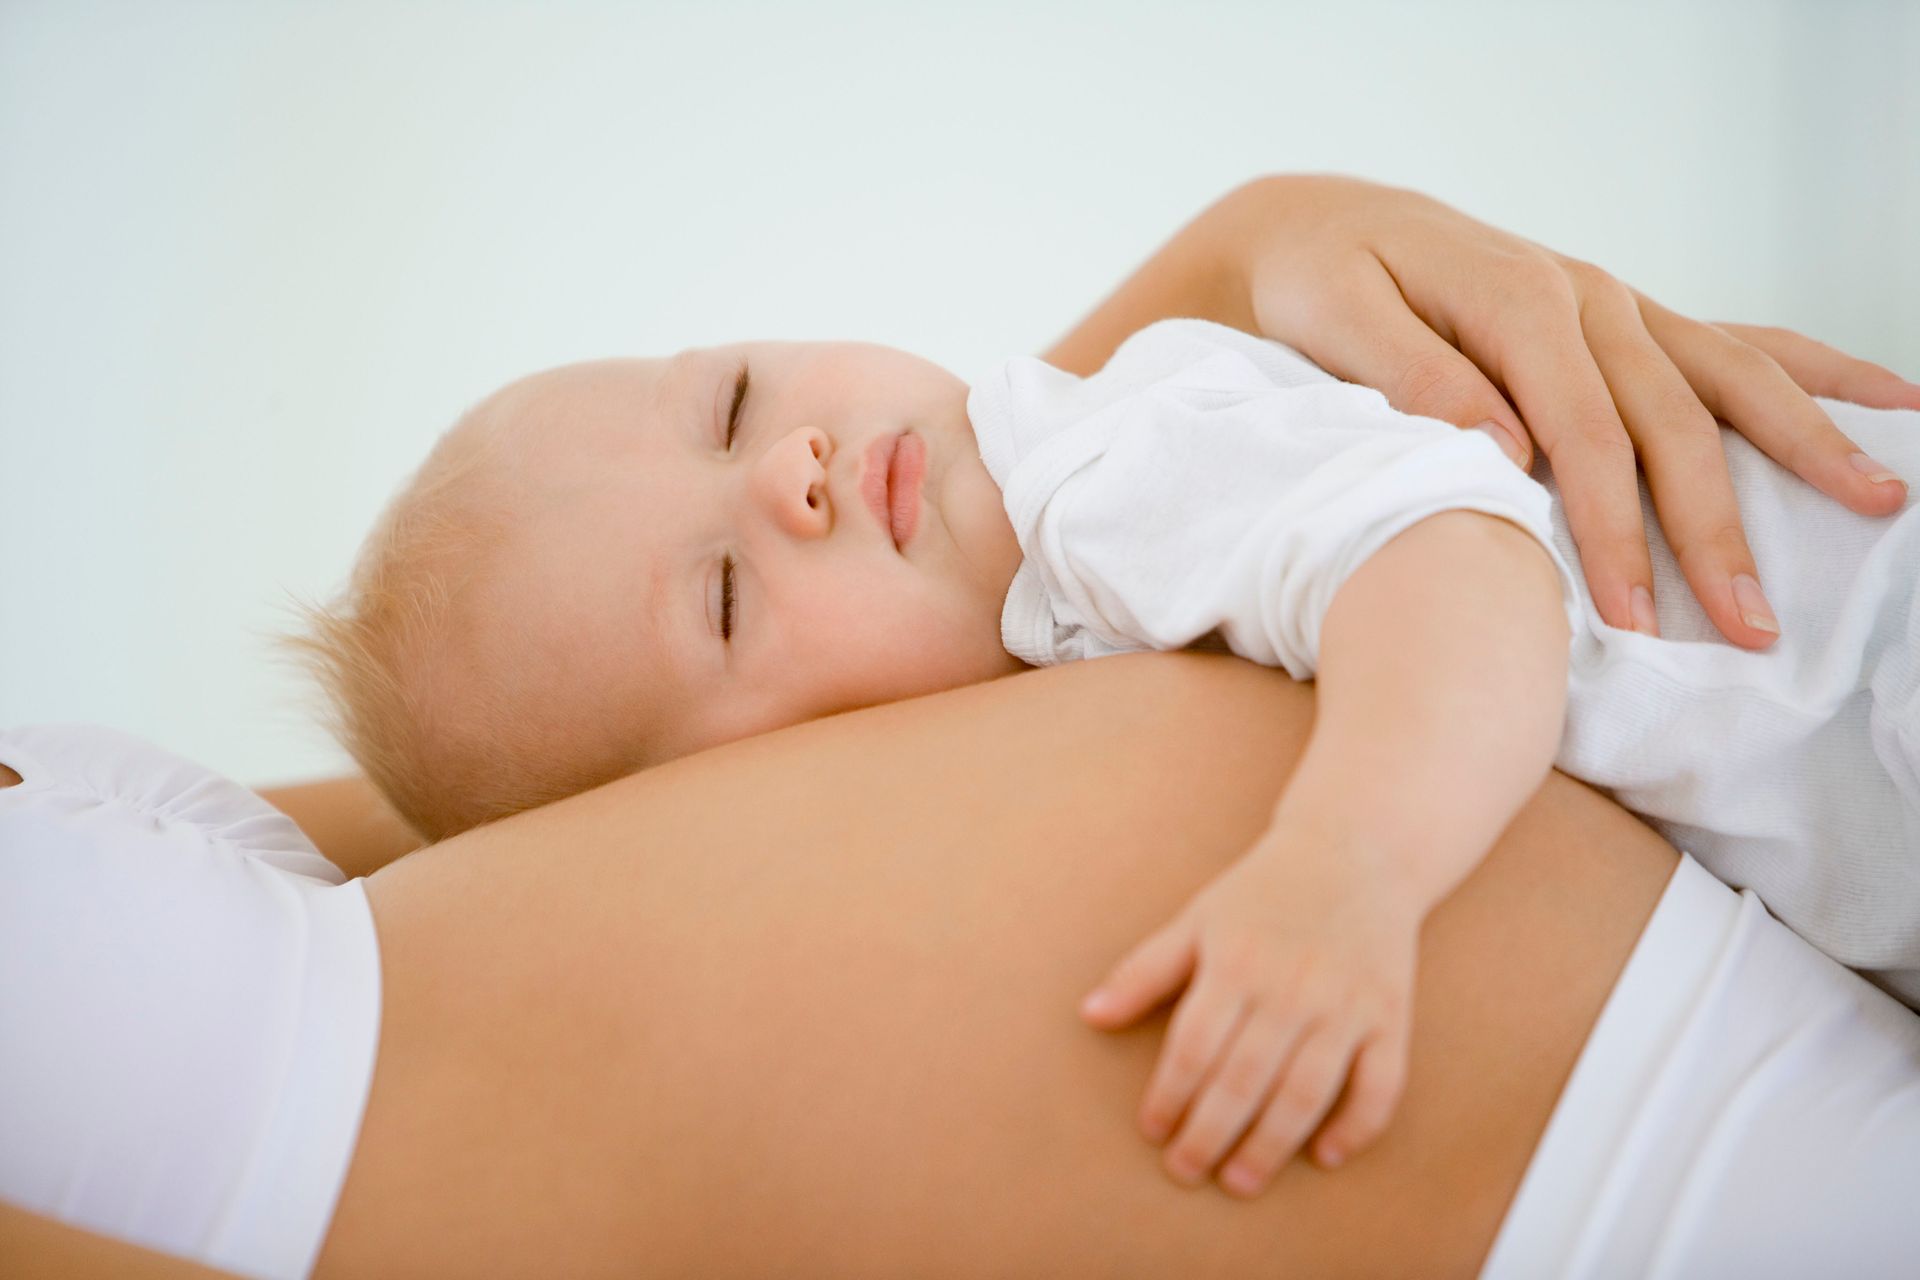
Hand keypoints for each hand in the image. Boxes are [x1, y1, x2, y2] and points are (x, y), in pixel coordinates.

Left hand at [1079, 827, 1418, 1196]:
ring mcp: (1345, 1004)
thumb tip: (1089, 1016)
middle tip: (1185, 1171)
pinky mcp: (1391, 1014)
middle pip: (1244, 1079)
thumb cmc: (1262, 893)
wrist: (1356, 849)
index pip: (1194, 1046)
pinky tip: (1324, 1155)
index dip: (1170, 1095)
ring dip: (1271, 1145)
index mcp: (1236, 962)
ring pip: (1306, 1092)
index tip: (1153, 1131)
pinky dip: (1357, 1126)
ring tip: (1239, 1182)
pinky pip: (1381, 1084)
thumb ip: (1144, 971)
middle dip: (1210, 1134)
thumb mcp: (1197, 920)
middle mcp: (1291, 986)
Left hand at [1233, 174, 1918, 649]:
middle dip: (1714, 528)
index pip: (1586, 433)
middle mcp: (1587, 296)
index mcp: (1518, 300)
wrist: (1324, 230)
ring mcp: (1617, 302)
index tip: (1635, 619)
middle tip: (1751, 626)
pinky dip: (1809, 371)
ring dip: (1803, 445)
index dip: (1616, 529)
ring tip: (1880, 502)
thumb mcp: (1337, 317)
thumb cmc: (1318, 286)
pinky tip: (1887, 401)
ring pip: (1727, 377)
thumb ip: (1414, 375)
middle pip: (1671, 420)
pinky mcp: (1625, 317)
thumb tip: (1503, 443)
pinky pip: (1733, 341)